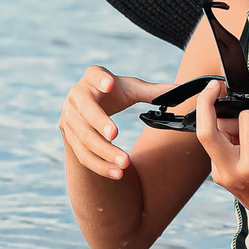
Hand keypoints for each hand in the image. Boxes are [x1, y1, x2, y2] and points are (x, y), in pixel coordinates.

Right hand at [58, 65, 174, 180]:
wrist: (86, 107)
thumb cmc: (112, 95)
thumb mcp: (130, 90)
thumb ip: (152, 91)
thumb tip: (180, 90)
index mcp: (91, 79)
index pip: (93, 75)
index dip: (100, 79)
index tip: (110, 84)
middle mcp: (75, 97)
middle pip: (86, 112)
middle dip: (100, 124)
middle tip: (116, 135)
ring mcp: (68, 119)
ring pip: (84, 138)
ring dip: (104, 152)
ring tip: (125, 163)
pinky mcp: (68, 138)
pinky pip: (82, 155)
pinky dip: (100, 165)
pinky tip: (117, 173)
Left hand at [193, 81, 248, 228]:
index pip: (247, 120)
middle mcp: (231, 171)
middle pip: (206, 129)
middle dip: (207, 103)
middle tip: (215, 87)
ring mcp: (220, 175)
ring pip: (210, 134)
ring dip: (229, 124)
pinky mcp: (217, 175)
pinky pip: (215, 145)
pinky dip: (229, 136)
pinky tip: (247, 143)